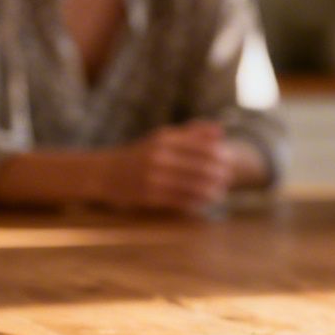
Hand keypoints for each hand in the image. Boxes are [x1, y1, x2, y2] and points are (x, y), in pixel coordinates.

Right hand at [95, 121, 234, 212]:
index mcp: (165, 139)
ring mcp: (153, 177)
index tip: (229, 162)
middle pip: (200, 167)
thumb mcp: (163, 137)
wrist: (106, 173)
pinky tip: (204, 203)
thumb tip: (220, 130)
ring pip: (192, 186)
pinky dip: (195, 202)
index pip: (203, 147)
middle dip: (218, 175)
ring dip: (210, 191)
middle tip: (228, 180)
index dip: (220, 156)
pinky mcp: (149, 196)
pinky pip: (179, 201)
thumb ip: (192, 132)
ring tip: (220, 193)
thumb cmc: (142, 154)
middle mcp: (159, 156)